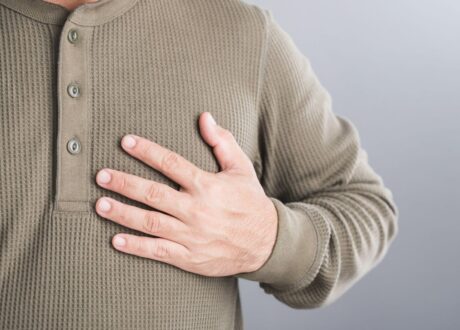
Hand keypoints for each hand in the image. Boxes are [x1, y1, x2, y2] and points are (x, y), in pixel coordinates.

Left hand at [94, 112, 277, 276]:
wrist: (267, 243)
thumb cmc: (251, 203)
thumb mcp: (241, 169)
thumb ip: (222, 142)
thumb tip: (205, 117)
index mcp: (207, 186)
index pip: (171, 164)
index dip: (147, 151)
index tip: (126, 142)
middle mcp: (196, 210)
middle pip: (153, 194)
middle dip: (124, 183)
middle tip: (101, 175)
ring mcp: (191, 235)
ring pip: (150, 222)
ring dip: (122, 213)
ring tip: (100, 204)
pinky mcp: (189, 257)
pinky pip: (158, 251)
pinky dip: (136, 247)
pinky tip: (116, 240)